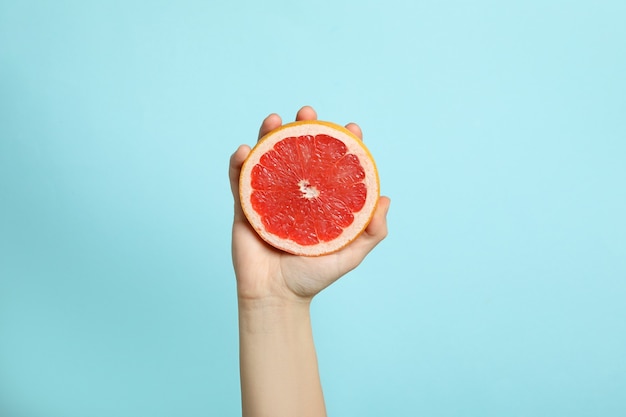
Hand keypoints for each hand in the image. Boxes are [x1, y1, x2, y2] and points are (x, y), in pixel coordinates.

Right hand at [229, 106, 389, 302]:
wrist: (277, 297)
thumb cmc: (312, 278)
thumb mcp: (350, 255)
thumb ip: (371, 232)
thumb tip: (386, 199)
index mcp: (318, 200)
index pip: (330, 165)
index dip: (340, 143)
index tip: (351, 128)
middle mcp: (294, 193)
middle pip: (297, 151)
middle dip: (302, 127)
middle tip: (308, 112)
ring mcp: (268, 197)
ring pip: (267, 157)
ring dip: (268, 134)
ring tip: (275, 119)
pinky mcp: (244, 207)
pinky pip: (238, 180)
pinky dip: (239, 163)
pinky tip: (244, 150)